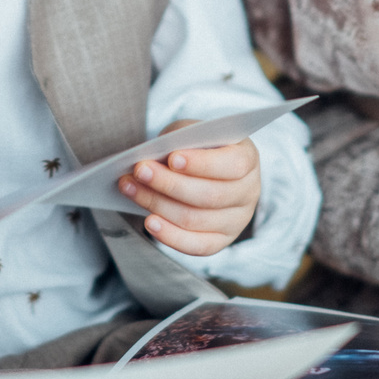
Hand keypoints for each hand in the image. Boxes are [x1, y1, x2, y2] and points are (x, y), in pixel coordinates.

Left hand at [120, 122, 260, 257]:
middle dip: (169, 184)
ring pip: (196, 219)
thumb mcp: (191, 133)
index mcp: (248, 158)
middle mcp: (249, 192)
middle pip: (210, 195)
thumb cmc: (195, 146)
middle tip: (139, 170)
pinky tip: (149, 222)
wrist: (202, 167)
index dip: (202, 164)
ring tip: (130, 188)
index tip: (172, 158)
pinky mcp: (221, 240)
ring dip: (158, 204)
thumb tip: (152, 161)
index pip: (232, 165)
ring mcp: (237, 220)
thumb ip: (179, 142)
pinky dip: (170, 236)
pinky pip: (196, 246)